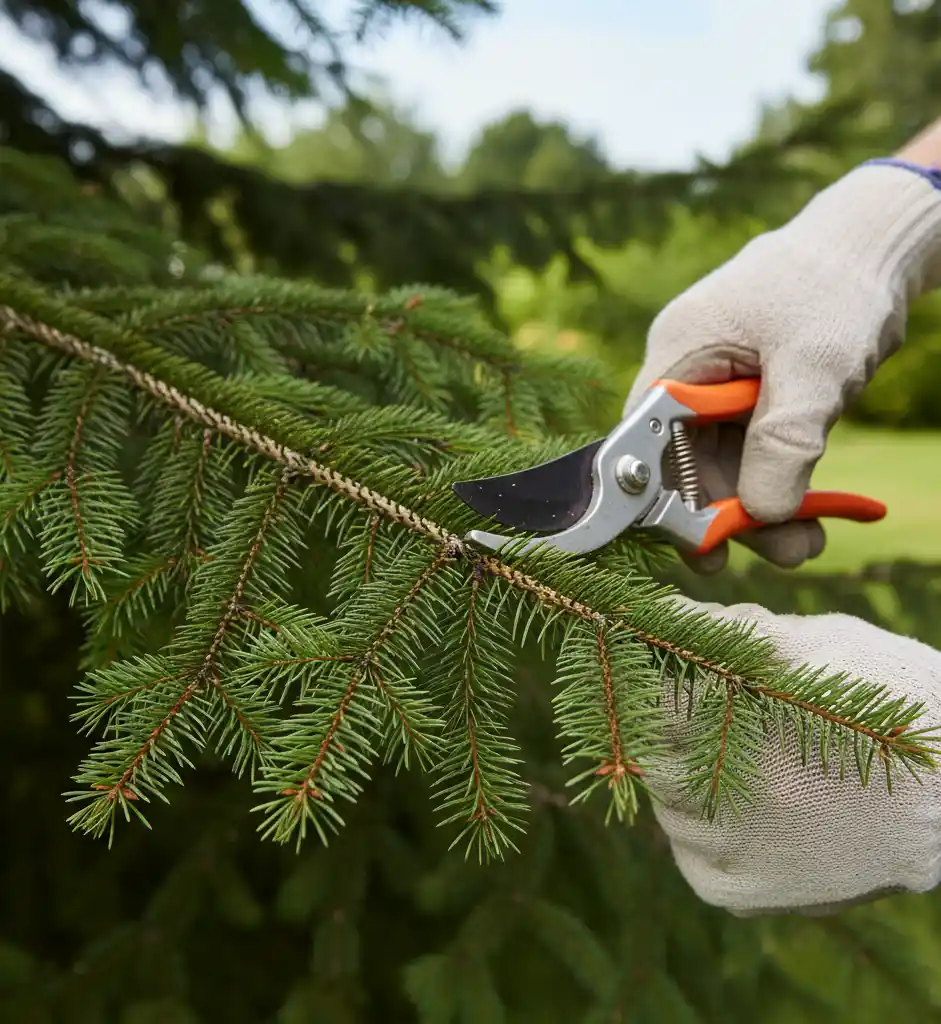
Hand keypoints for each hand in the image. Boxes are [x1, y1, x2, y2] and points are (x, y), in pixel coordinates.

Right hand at [624, 161, 940, 572]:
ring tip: (806, 544)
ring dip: (762, 508)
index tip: (696, 545)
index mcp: (679, 354)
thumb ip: (783, 440)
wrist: (873, 247)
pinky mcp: (750, 398)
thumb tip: (760, 514)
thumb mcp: (815, 366)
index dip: (662, 497)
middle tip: (779, 552)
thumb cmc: (836, 288)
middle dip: (729, 512)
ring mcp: (719, 388)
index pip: (644, 440)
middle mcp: (689, 375)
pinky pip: (752, 454)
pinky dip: (780, 486)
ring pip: (723, 466)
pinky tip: (812, 517)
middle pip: (685, 464)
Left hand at [648, 599, 940, 916]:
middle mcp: (708, 794)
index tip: (660, 658)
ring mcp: (716, 851)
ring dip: (687, 772)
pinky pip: (686, 847)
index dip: (646, 668)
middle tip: (723, 713)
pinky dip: (706, 822)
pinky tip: (756, 803)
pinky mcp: (730, 892)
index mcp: (723, 718)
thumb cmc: (886, 700)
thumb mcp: (811, 643)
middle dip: (669, 721)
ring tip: (757, 760)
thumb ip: (724, 628)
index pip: (640, 688)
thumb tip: (659, 612)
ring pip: (662, 797)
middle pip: (644, 744)